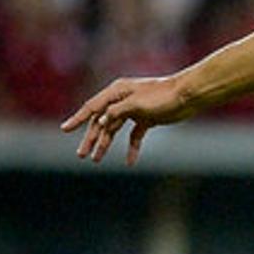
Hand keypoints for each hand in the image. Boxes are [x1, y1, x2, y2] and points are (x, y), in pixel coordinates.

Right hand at [60, 75, 195, 164]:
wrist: (189, 95)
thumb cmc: (163, 96)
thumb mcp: (137, 104)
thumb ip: (117, 112)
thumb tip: (100, 121)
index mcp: (117, 92)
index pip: (92, 107)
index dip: (77, 119)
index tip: (64, 130)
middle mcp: (122, 100)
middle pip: (101, 122)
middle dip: (91, 138)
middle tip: (82, 155)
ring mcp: (134, 110)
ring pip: (115, 129)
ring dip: (106, 144)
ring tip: (96, 160)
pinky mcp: (146, 119)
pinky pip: (134, 135)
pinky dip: (131, 148)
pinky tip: (130, 161)